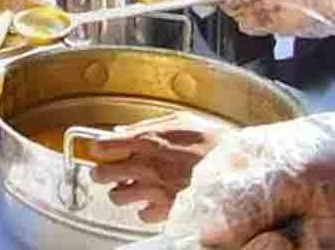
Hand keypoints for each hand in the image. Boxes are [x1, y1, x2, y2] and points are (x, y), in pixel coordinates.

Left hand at [90, 113, 226, 222]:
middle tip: (109, 171)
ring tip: (132, 186)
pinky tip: (153, 199)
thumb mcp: (180, 120)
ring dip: (121, 192)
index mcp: (147, 140)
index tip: (99, 150)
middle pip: (102, 174)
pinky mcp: (167, 209)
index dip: (97, 149)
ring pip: (117, 197)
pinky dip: (144, 208)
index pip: (102, 146)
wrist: (237, 165)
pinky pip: (141, 214)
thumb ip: (147, 125)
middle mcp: (147, 166)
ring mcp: (155, 190)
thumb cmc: (212, 139)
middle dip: (102, 173)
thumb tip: (121, 131)